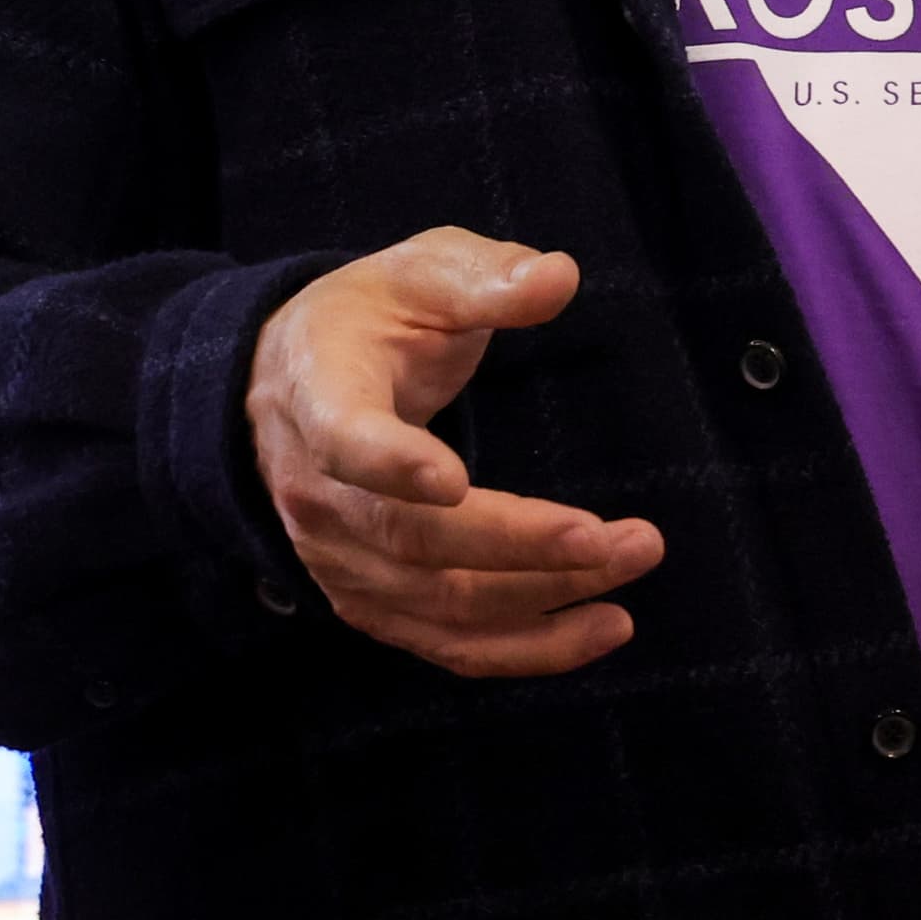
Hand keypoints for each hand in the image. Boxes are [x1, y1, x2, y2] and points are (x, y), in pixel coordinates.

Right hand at [245, 226, 663, 677]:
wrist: (289, 384)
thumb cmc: (370, 318)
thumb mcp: (422, 271)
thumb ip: (488, 278)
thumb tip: (560, 276)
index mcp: (320, 396)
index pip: (346, 440)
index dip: (394, 465)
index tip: (454, 482)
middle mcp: (319, 495)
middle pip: (415, 541)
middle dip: (524, 546)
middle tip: (619, 539)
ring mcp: (341, 560)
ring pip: (440, 603)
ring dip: (543, 597)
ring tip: (631, 566)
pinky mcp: (373, 600)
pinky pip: (447, 643)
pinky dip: (525, 648)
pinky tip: (601, 626)